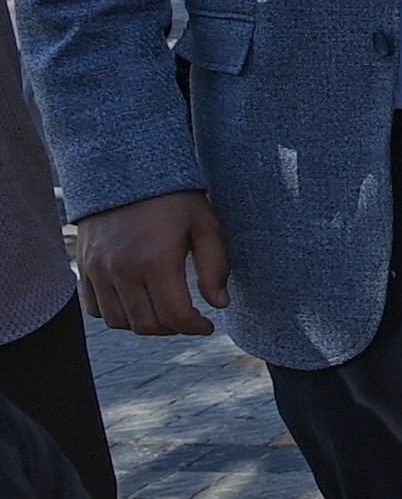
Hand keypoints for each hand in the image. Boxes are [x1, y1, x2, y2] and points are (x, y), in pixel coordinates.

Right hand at [80, 189, 227, 336]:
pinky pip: (94, 307)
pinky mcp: (84, 266)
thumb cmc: (173, 197)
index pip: (175, 315)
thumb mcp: (205, 225)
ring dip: (144, 324)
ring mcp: (98, 270)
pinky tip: (136, 303)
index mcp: (156, 262)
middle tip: (187, 319)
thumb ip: (215, 266)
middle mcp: (122, 270)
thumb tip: (220, 304)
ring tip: (163, 312)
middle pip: (146, 325)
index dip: (195, 328)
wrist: (125, 169)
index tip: (208, 325)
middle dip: (172, 329)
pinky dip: (114, 314)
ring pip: (118, 321)